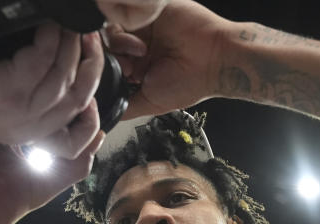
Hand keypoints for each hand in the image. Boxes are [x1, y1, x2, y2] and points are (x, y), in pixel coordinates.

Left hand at [0, 24, 104, 158]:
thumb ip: (22, 87)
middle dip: (92, 62)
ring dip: (73, 43)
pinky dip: (50, 37)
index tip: (90, 66)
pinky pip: (45, 60)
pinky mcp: (6, 92)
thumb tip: (55, 56)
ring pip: (67, 77)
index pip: (75, 130)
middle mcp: (25, 128)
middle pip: (80, 98)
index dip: (93, 98)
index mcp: (23, 132)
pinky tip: (45, 22)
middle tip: (90, 33)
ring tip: (69, 21)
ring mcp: (18, 113)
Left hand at [104, 0, 234, 118]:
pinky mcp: (145, 11)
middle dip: (111, 61)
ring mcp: (141, 27)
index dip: (107, 75)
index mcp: (138, 66)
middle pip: (105, 48)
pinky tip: (142, 45)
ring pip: (108, 31)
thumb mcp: (151, 102)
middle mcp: (138, 45)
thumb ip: (126, 107)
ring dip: (119, 46)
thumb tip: (106, 117)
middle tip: (128, 70)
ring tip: (140, 55)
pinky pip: (120, 15)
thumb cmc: (190, 83)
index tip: (121, 83)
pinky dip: (124, 31)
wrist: (215, 59)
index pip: (108, 66)